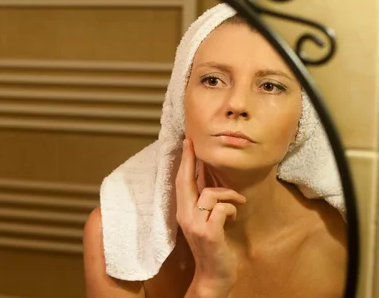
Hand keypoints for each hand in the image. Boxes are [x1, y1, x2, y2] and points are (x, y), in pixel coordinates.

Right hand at [175, 138, 246, 295]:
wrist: (213, 275)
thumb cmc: (212, 246)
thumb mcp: (204, 221)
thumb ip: (204, 202)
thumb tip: (208, 179)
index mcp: (183, 211)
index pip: (181, 181)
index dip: (184, 161)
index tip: (187, 141)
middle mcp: (185, 215)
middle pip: (186, 181)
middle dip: (191, 160)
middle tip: (193, 144)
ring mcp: (195, 224)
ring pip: (210, 194)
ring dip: (228, 196)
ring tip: (236, 205)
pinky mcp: (208, 232)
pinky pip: (222, 208)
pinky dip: (232, 210)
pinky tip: (234, 218)